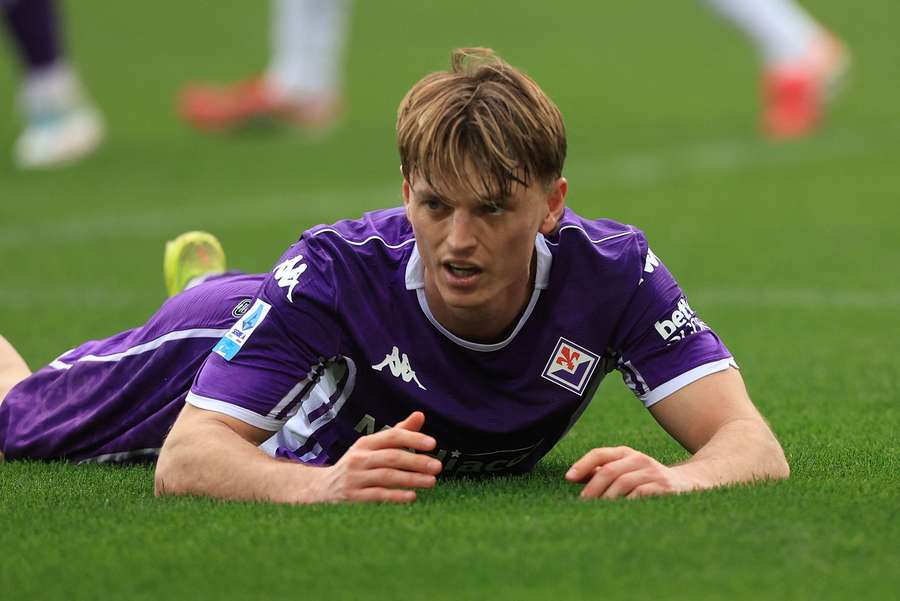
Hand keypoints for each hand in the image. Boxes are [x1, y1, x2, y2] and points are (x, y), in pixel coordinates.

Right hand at [311, 411, 442, 503]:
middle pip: (392, 457)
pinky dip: (396, 496)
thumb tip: (420, 415)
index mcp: (366, 443)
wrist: (322, 489)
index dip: (413, 439)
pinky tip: (412, 496)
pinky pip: (377, 495)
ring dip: (411, 479)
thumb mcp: (373, 447)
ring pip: (387, 476)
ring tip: (432, 481)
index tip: (432, 444)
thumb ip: (398, 433)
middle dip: (417, 461)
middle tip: (438, 466)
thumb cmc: (357, 465)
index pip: (392, 436)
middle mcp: (359, 458)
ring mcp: (355, 478)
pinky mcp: (353, 497)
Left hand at [565, 446, 695, 499]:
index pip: (600, 454)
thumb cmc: (649, 479)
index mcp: (627, 454)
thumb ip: (603, 472)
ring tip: (597, 511)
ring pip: (623, 483)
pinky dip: (626, 503)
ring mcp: (653, 472)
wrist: (691, 482)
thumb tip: (573, 477)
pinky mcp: (665, 487)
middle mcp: (639, 459)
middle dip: (592, 488)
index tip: (568, 478)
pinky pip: (640, 495)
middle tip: (582, 504)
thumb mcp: (627, 470)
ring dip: (607, 499)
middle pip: (609, 471)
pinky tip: (618, 513)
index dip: (583, 464)